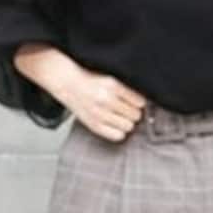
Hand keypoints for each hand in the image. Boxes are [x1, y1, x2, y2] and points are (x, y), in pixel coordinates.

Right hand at [14, 46, 146, 139]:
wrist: (67, 83)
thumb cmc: (90, 79)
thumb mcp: (110, 76)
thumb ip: (126, 88)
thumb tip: (144, 103)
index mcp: (112, 85)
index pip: (140, 101)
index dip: (139, 102)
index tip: (134, 101)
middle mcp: (106, 100)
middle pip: (136, 115)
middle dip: (133, 112)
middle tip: (126, 108)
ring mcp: (100, 114)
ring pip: (129, 126)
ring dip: (127, 122)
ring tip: (120, 116)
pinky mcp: (94, 125)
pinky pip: (117, 136)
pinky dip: (119, 132)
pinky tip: (114, 124)